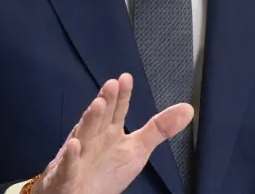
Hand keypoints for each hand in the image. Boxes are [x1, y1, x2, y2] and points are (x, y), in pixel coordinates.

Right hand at [34, 73, 192, 193]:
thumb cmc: (106, 169)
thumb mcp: (137, 149)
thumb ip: (159, 129)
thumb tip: (188, 109)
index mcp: (109, 132)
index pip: (117, 111)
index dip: (122, 96)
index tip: (126, 78)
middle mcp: (93, 139)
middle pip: (100, 118)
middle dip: (106, 102)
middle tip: (112, 84)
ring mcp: (78, 156)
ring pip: (83, 136)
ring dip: (89, 121)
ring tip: (97, 104)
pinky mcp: (66, 176)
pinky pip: (67, 167)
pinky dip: (70, 157)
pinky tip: (74, 145)